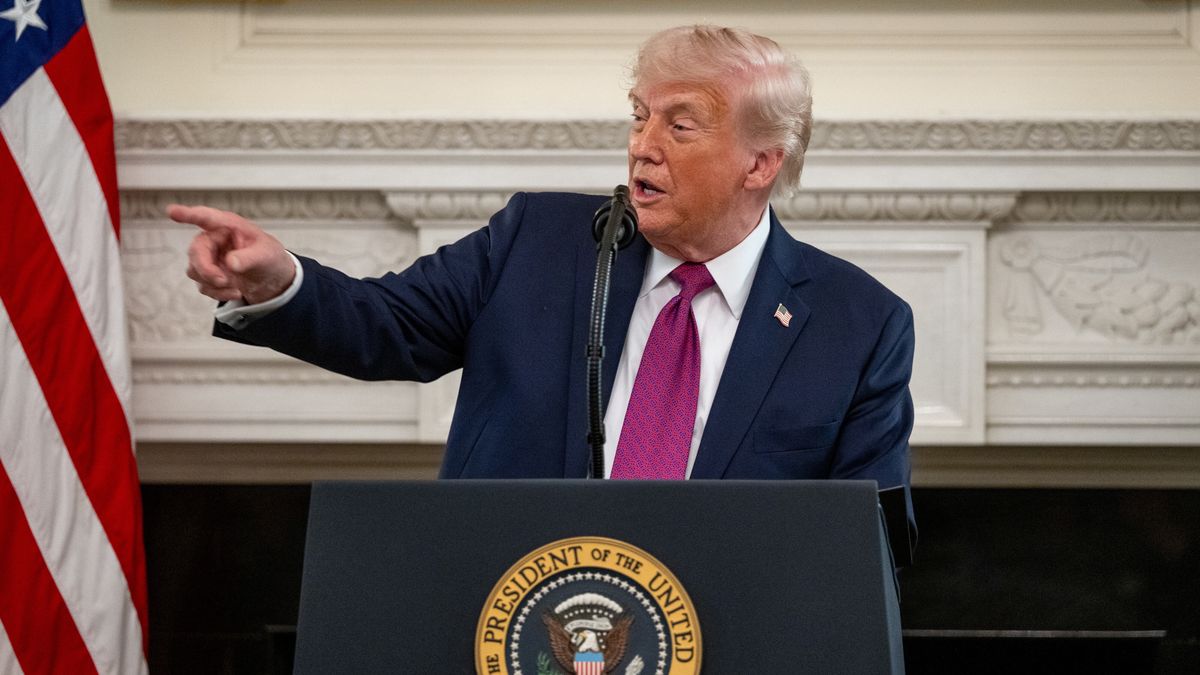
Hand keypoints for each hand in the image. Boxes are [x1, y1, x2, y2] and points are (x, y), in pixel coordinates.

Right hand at [170, 204, 295, 303]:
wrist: (271, 277)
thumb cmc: (268, 256)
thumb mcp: (267, 255)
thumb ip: (250, 258)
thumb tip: (230, 263)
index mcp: (228, 226)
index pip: (206, 218)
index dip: (188, 214)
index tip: (172, 211)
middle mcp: (213, 239)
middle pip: (195, 251)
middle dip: (206, 269)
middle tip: (223, 281)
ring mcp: (208, 257)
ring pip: (195, 271)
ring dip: (214, 283)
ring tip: (236, 287)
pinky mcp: (207, 274)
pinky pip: (203, 286)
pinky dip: (218, 293)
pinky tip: (236, 292)